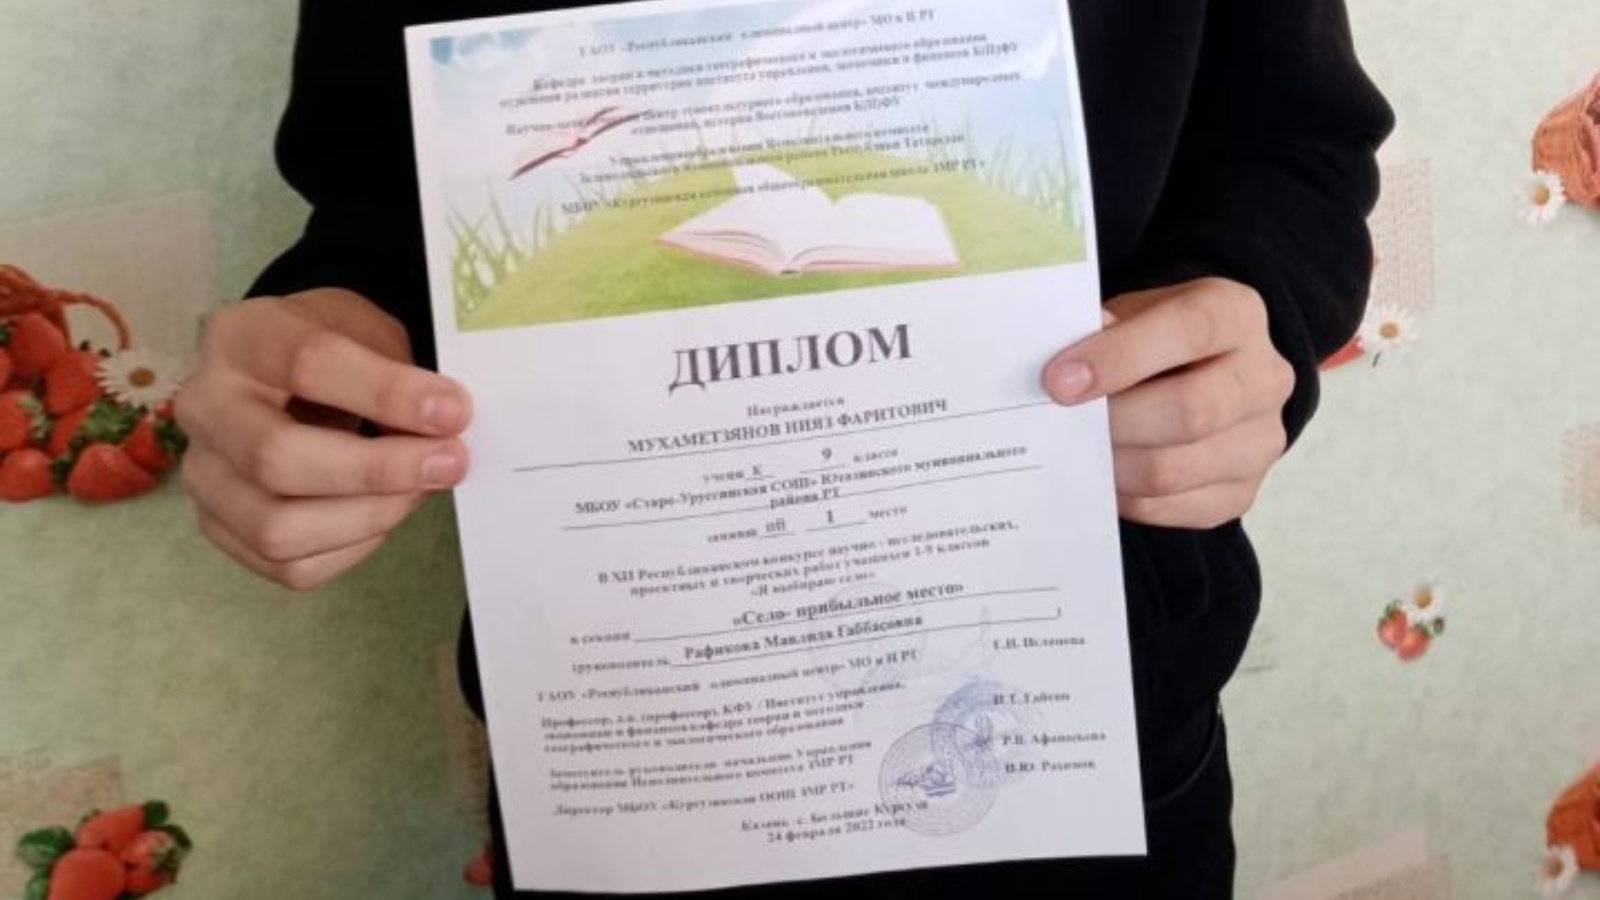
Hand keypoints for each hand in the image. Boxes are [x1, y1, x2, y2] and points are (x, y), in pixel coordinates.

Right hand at [175, 288, 471, 589]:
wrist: (287, 376)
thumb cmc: (335, 351)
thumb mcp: (367, 331)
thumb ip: (399, 370)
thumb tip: (444, 424)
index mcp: (241, 337)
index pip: (308, 364)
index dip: (388, 393)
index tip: (452, 411)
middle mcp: (204, 407)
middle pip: (275, 459)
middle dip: (377, 470)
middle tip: (447, 463)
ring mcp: (204, 475)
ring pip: (277, 528)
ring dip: (368, 517)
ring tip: (417, 490)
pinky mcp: (220, 527)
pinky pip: (289, 566)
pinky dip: (352, 548)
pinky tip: (382, 513)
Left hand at [1042, 277, 1294, 528]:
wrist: (1200, 376)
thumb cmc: (1154, 341)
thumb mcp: (1131, 314)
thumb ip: (1103, 330)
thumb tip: (1067, 368)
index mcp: (1236, 314)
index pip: (1189, 331)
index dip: (1119, 357)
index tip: (1059, 381)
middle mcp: (1264, 377)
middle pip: (1190, 410)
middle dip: (1113, 421)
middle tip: (1061, 423)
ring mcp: (1260, 440)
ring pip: (1174, 470)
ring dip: (1112, 464)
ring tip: (1076, 449)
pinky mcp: (1241, 491)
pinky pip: (1170, 507)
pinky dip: (1124, 496)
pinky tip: (1103, 472)